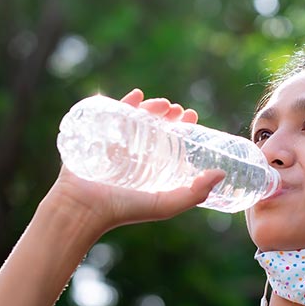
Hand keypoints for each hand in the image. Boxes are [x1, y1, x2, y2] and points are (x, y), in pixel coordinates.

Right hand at [44, 89, 224, 236]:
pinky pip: (109, 115)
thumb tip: (221, 174)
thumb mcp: (166, 205)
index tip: (191, 116)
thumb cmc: (124, 210)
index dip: (182, 128)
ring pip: (135, 119)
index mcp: (150, 169)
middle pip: (154, 127)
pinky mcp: (95, 138)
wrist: (83, 209)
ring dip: (150, 107)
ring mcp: (114, 146)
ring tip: (161, 103)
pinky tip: (136, 95)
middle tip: (176, 109)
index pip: (170, 143)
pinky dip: (122, 101)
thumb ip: (194, 194)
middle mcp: (134, 156)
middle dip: (167, 114)